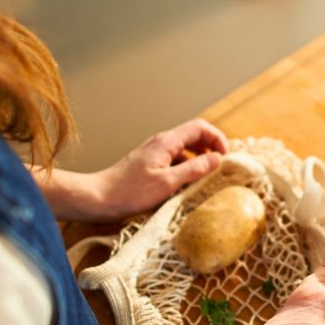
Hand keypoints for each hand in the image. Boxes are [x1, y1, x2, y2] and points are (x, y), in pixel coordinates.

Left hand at [85, 119, 227, 219]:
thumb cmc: (130, 192)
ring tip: (207, 175)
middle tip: (220, 165)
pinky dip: (186, 166)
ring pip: (184, 147)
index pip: (200, 127)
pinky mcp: (149, 163)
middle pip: (193, 134)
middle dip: (211, 146)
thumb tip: (217, 158)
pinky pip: (174, 158)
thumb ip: (194, 169)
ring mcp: (154, 152)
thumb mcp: (167, 183)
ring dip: (199, 157)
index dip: (217, 138)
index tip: (225, 156)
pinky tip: (186, 183)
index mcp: (167, 142)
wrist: (99, 197)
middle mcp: (161, 142)